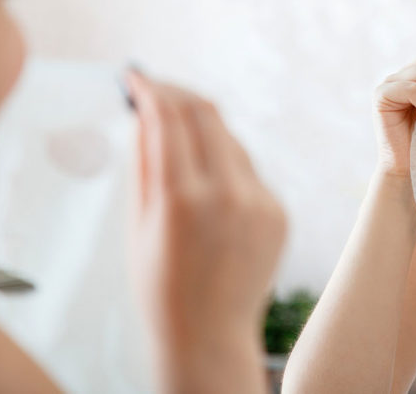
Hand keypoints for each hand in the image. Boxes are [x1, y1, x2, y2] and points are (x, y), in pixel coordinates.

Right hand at [126, 71, 286, 391]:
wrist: (209, 338)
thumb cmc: (160, 289)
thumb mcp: (138, 226)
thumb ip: (144, 164)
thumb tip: (144, 114)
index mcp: (183, 199)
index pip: (168, 119)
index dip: (151, 90)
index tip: (136, 78)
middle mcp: (229, 193)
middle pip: (207, 114)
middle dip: (179, 94)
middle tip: (156, 90)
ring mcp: (261, 202)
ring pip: (231, 140)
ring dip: (203, 129)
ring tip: (176, 139)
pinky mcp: (279, 212)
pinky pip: (249, 172)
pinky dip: (226, 165)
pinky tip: (207, 186)